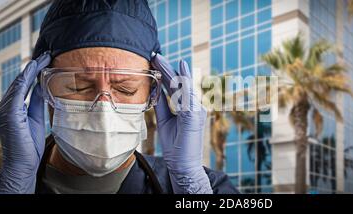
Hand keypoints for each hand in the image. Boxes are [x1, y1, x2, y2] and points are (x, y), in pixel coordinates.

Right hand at [0, 52, 50, 193]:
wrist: (23, 163)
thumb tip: (44, 88)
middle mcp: (7, 104)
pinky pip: (18, 92)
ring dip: (31, 68)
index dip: (35, 71)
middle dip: (34, 66)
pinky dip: (26, 79)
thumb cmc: (29, 144)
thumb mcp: (37, 118)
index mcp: (14, 106)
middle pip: (22, 80)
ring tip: (43, 57)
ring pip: (20, 82)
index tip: (47, 59)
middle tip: (47, 53)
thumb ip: (38, 103)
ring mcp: (6, 108)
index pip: (25, 84)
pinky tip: (34, 70)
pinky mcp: (9, 113)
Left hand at [151, 53, 211, 193]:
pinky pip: (187, 95)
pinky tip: (177, 70)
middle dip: (167, 68)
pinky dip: (182, 82)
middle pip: (180, 84)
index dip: (167, 73)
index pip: (177, 87)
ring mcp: (197, 110)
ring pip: (183, 86)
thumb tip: (156, 89)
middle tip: (155, 54)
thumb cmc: (176, 147)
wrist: (182, 166)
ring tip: (159, 59)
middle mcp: (195, 107)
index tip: (156, 61)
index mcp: (189, 109)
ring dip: (171, 71)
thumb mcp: (165, 121)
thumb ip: (162, 105)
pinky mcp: (194, 115)